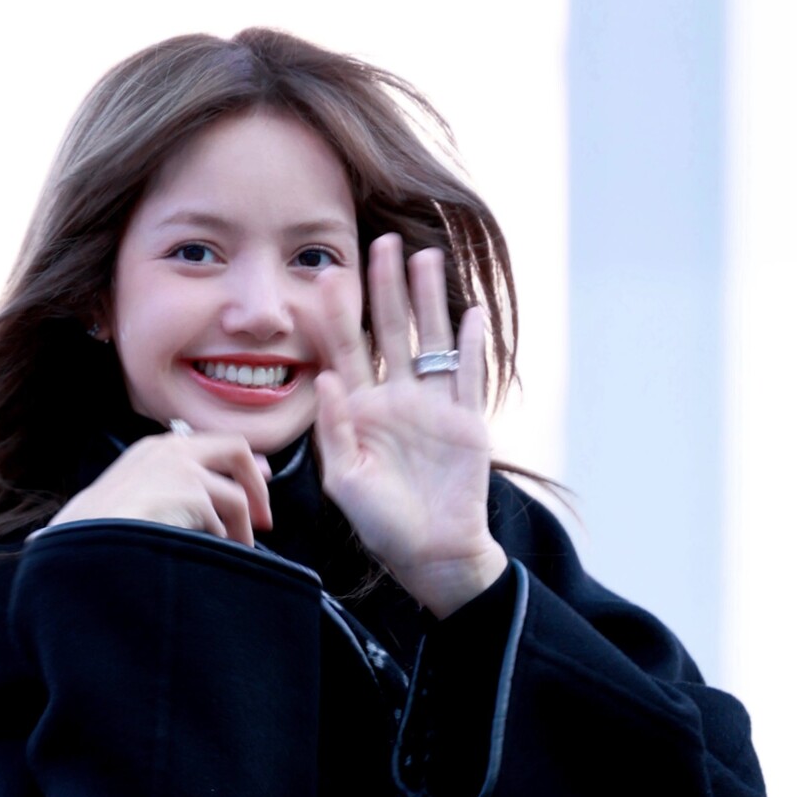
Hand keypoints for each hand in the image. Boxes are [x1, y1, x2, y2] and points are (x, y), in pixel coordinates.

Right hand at [47, 432, 272, 547]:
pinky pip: (224, 521)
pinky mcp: (191, 493)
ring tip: (237, 550)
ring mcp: (182, 469)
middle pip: (237, 450)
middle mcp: (172, 450)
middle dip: (257, 486)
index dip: (245, 466)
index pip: (216, 444)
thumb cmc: (105, 529)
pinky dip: (225, 541)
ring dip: (241, 527)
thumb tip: (224, 502)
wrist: (86, 539)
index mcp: (158, 448)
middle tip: (263, 519)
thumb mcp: (140, 495)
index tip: (258, 489)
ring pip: (234, 496)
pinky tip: (214, 555)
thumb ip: (178, 490)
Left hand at [312, 234, 506, 615]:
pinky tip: (472, 312)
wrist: (433, 554)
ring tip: (425, 257)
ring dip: (428, 300)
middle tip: (381, 243)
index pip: (344, 352)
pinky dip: (472, 344)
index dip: (335, 316)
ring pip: (430, 341)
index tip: (324, 274)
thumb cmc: (383, 525)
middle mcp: (396, 400)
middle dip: (384, 288)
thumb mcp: (345, 482)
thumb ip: (335, 430)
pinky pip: (469, 374)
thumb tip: (324, 379)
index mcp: (361, 412)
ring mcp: (433, 406)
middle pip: (389, 332)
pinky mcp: (466, 420)